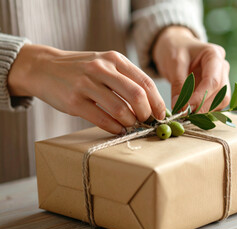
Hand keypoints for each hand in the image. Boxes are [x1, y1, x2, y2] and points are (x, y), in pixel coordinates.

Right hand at [8, 45, 165, 133]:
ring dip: (130, 123)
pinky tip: (118, 130)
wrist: (44, 67)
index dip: (157, 101)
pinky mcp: (74, 101)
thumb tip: (149, 104)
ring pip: (120, 109)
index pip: (145, 82)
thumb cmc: (80, 69)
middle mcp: (102, 69)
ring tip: (130, 126)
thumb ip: (125, 79)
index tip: (161, 115)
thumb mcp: (105, 64)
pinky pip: (102, 119)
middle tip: (146, 121)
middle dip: (146, 113)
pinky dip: (115, 128)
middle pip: (137, 95)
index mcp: (114, 59)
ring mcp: (86, 84)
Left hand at [153, 26, 230, 112]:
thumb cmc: (175, 49)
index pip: (213, 80)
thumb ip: (178, 85)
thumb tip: (180, 108)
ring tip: (187, 114)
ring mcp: (222, 78)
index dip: (201, 97)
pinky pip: (215, 104)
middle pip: (221, 93)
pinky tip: (191, 112)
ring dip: (205, 111)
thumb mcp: (174, 63)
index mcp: (214, 55)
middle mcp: (222, 67)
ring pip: (221, 101)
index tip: (187, 108)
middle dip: (204, 106)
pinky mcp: (216, 89)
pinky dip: (205, 111)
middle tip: (185, 114)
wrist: (176, 47)